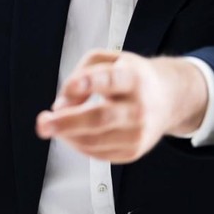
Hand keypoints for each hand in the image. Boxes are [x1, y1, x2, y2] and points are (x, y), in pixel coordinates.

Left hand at [35, 50, 207, 162]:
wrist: (169, 98)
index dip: (89, 82)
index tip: (70, 86)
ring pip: (94, 140)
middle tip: (43, 123)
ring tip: (52, 124)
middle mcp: (139, 107)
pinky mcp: (133, 151)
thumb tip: (61, 105)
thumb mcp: (108, 60)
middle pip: (99, 118)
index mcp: (134, 78)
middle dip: (67, 122)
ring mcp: (138, 133)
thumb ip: (81, 73)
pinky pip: (97, 153)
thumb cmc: (131, 76)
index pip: (111, 80)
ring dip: (66, 134)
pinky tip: (72, 132)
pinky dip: (77, 143)